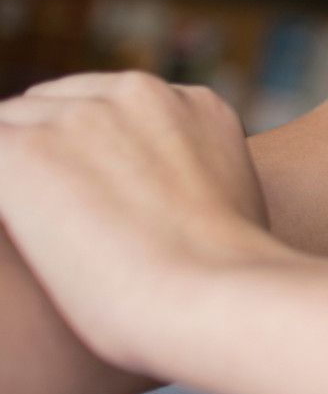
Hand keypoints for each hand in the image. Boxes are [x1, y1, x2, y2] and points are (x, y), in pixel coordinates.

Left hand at [0, 71, 287, 373]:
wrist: (209, 300)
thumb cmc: (228, 283)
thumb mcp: (238, 203)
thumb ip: (197, 178)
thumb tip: (167, 202)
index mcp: (194, 104)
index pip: (112, 105)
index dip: (92, 152)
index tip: (92, 196)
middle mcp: (140, 93)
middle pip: (56, 104)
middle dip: (49, 151)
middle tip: (61, 216)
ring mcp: (80, 116)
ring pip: (9, 126)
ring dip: (15, 175)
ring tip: (43, 234)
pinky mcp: (24, 150)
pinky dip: (0, 194)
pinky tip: (17, 227)